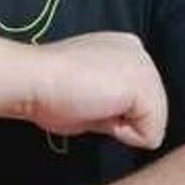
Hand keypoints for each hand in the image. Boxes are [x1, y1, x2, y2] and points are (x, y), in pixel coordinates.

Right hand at [19, 32, 167, 148]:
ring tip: (90, 106)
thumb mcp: (87, 93)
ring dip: (120, 127)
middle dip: (118, 119)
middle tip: (84, 103)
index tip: (80, 97)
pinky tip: (99, 113)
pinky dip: (124, 135)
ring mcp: (145, 67)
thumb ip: (110, 101)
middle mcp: (139, 51)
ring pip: (152, 123)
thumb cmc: (47, 89)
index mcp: (123, 48)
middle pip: (149, 110)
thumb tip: (122, 124)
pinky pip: (150, 135)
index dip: (109, 111)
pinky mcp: (145, 88)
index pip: (135, 97)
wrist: (33, 78)